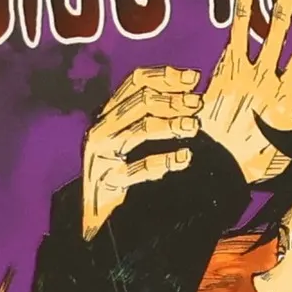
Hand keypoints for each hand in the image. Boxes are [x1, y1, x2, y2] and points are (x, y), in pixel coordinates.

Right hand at [80, 66, 203, 237]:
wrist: (94, 216)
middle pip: (140, 102)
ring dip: (172, 125)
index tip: (193, 79)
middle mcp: (101, 129)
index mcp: (107, 114)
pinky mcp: (107, 180)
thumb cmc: (119, 174)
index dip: (165, 76)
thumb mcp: (130, 141)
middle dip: (173, 100)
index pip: (135, 82)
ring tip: (194, 127)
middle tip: (198, 104)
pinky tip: (185, 158)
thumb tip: (190, 95)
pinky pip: (140, 167)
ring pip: (140, 129)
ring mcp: (102, 155)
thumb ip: (149, 117)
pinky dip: (165, 161)